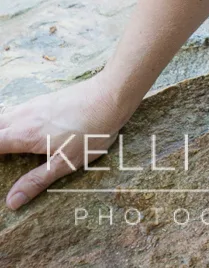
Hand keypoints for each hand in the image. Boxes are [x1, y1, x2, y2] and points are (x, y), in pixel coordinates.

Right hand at [1, 73, 135, 210]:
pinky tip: (20, 131)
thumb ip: (37, 180)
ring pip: (4, 117)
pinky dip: (10, 122)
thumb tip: (12, 201)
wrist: (111, 94)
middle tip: (5, 162)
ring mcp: (34, 104)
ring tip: (8, 150)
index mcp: (25, 134)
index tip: (1, 168)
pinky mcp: (44, 99)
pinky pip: (17, 110)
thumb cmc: (92, 130)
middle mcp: (24, 116)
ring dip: (1, 132)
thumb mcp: (66, 162)